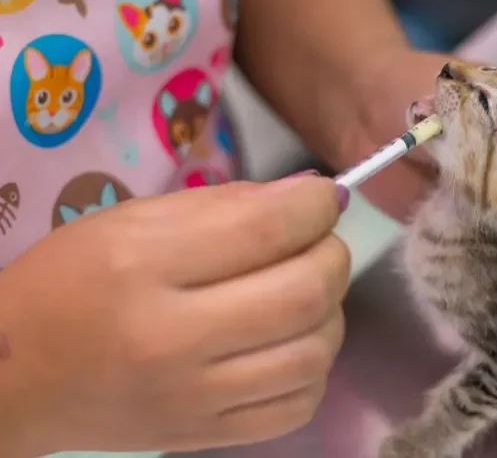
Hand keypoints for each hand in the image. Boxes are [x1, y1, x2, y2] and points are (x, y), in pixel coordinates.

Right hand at [0, 176, 349, 454]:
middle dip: (333, 256)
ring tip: (305, 296)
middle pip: (305, 294)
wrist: (16, 379)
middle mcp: (172, 338)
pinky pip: (299, 405)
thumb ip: (227, 205)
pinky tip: (291, 344)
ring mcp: (193, 397)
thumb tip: (313, 195)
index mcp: (145, 267)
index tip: (322, 200)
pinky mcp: (206, 436)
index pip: (268, 230)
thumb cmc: (70, 284)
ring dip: (331, 313)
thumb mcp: (132, 222)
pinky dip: (314, 369)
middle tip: (319, 244)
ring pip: (314, 353)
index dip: (316, 206)